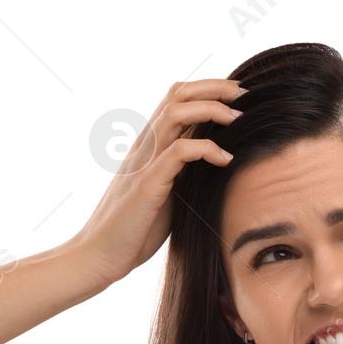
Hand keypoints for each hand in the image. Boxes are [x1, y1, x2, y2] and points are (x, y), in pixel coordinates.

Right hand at [72, 79, 243, 284]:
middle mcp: (144, 146)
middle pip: (177, 95)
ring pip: (175, 113)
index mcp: (148, 146)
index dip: (206, 90)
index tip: (236, 97)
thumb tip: (216, 161)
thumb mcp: (167, 193)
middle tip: (244, 94)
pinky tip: (226, 159)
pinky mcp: (147, 183)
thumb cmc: (134, 229)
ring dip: (211, 109)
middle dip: (214, 88)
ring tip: (238, 118)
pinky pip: (178, 152)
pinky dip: (206, 149)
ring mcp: (143, 162)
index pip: (175, 100)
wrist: (99, 256)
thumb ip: (184, 172)